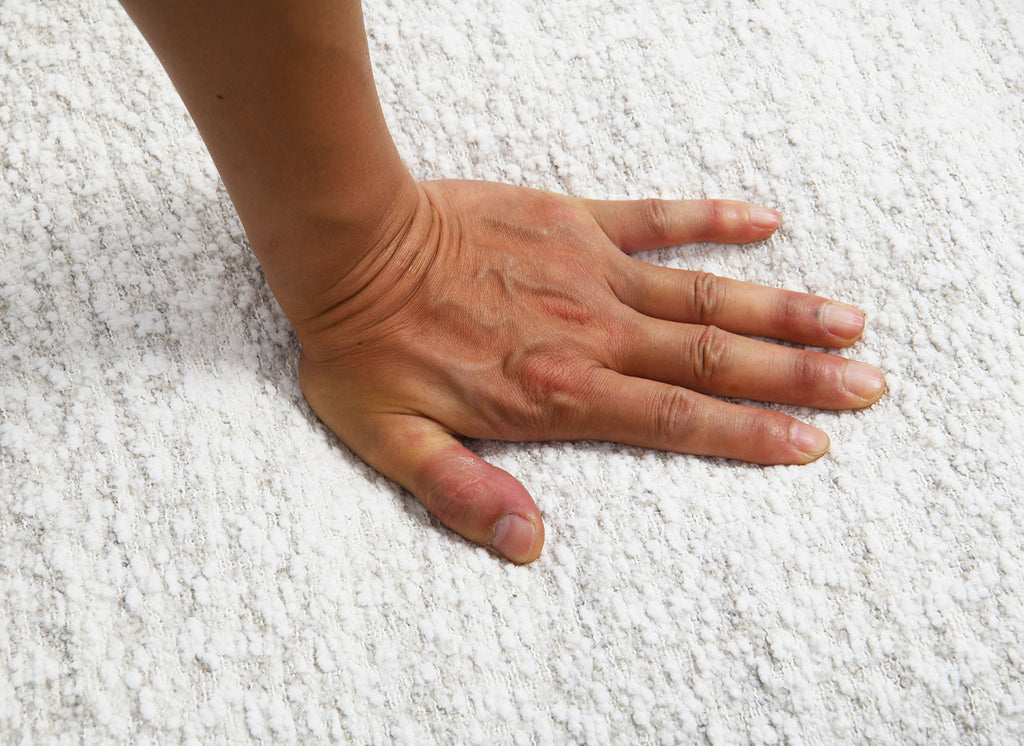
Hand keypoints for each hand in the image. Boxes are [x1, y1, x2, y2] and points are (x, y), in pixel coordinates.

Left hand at [295, 180, 884, 562]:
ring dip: (780, 309)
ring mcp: (589, 271)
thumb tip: (529, 546)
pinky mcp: (573, 221)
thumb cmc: (366, 347)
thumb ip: (465, 494)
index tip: (812, 443)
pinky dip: (712, 220)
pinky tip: (765, 222)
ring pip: (703, 294)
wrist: (350, 245)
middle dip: (795, 375)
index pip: (676, 420)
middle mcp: (591, 333)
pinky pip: (656, 217)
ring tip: (847, 321)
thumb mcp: (395, 442)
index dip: (748, 434)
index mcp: (557, 393)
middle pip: (713, 359)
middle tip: (867, 385)